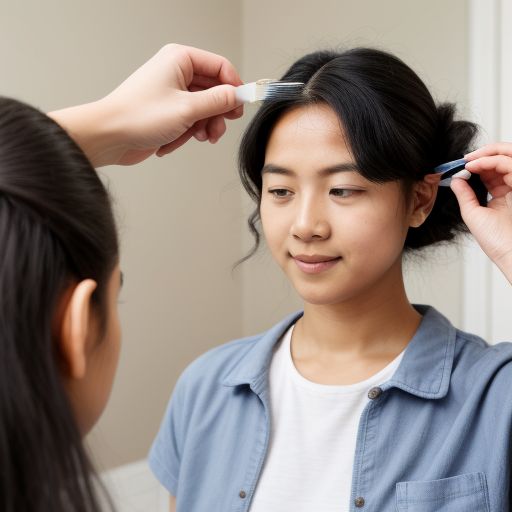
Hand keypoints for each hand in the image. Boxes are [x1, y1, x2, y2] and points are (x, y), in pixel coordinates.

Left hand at [49, 44, 243, 165]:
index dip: (234, 87)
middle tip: (219, 128)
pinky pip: (190, 121)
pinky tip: (177, 140)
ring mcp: (172, 93)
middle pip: (214, 90)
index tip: (240, 107)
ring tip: (199, 137)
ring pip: (204, 109)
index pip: (220, 67)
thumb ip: (218, 101)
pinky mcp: (167, 112)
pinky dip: (187, 133)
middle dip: (217, 113)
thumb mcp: (188, 108)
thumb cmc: (138, 116)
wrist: (109, 136)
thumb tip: (238, 96)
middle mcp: (176, 73)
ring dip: (204, 126)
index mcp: (180, 60)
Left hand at [450, 142, 511, 282]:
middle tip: (465, 158)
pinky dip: (491, 161)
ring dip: (487, 154)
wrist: (511, 252)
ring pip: (507, 157)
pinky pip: (509, 163)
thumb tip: (455, 179)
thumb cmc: (495, 240)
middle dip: (483, 155)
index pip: (491, 172)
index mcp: (503, 196)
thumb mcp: (473, 214)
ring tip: (469, 160)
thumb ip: (465, 195)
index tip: (460, 164)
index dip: (477, 165)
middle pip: (501, 161)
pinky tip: (475, 165)